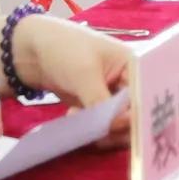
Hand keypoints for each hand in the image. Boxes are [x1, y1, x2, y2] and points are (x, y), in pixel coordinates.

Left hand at [10, 12, 134, 119]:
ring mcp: (114, 98)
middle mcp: (130, 84)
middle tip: (96, 127)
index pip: (147, 98)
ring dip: (103, 131)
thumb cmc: (64, 48)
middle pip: (138, 117)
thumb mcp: (85, 73)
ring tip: (79, 118)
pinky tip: (73, 115)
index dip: (139, 116)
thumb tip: (117, 127)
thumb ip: (102, 102)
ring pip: (122, 127)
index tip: (119, 125)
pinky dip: (92, 130)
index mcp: (136, 67)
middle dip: (118, 127)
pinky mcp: (98, 109)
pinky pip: (104, 128)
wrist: (31, 50)